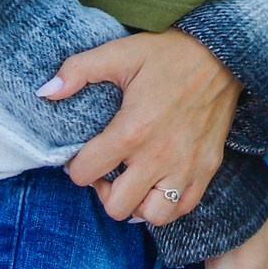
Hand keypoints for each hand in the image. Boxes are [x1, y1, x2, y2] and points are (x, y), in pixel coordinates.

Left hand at [44, 29, 240, 224]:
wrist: (222, 53)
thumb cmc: (168, 54)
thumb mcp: (120, 53)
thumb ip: (79, 70)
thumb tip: (44, 92)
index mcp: (132, 131)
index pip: (85, 173)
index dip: (75, 167)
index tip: (82, 155)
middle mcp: (158, 156)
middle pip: (116, 206)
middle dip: (103, 190)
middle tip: (107, 169)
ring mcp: (186, 166)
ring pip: (150, 216)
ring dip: (136, 203)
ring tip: (133, 181)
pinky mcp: (207, 168)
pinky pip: (181, 208)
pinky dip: (166, 205)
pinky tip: (157, 184)